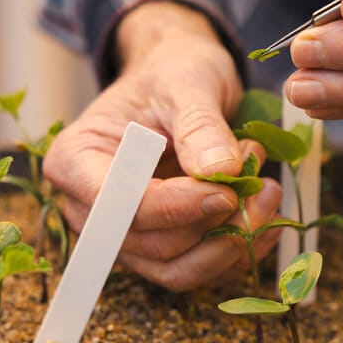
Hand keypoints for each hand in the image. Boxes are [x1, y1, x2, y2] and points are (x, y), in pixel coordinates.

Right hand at [43, 1, 282, 291]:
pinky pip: (198, 270)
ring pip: (176, 269)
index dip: (176, 207)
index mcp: (76, 160)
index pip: (118, 206)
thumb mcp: (188, 82)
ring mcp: (126, 234)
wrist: (181, 80)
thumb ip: (200, 126)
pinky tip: (265, 216)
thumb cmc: (173, 73)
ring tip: (267, 194)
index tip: (227, 190)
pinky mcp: (161, 247)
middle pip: (151, 244)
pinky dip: (237, 252)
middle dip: (214, 223)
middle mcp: (91, 208)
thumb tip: (220, 171)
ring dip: (231, 243)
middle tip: (261, 181)